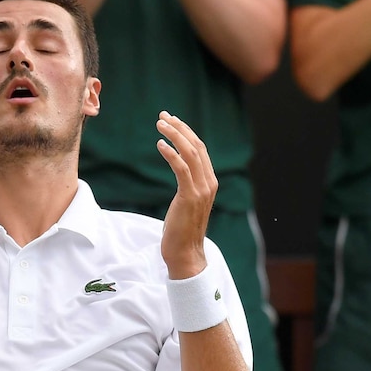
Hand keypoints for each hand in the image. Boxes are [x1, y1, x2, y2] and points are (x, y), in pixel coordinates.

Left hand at [155, 111, 216, 279]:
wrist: (185, 254)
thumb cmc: (181, 230)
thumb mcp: (186, 203)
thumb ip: (187, 186)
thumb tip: (180, 172)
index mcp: (210, 183)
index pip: (200, 150)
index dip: (187, 133)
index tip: (172, 121)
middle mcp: (209, 183)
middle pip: (197, 147)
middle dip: (180, 128)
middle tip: (163, 116)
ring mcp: (201, 190)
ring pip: (190, 154)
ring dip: (174, 135)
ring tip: (160, 124)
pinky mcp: (189, 197)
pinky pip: (181, 168)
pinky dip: (171, 153)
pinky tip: (160, 144)